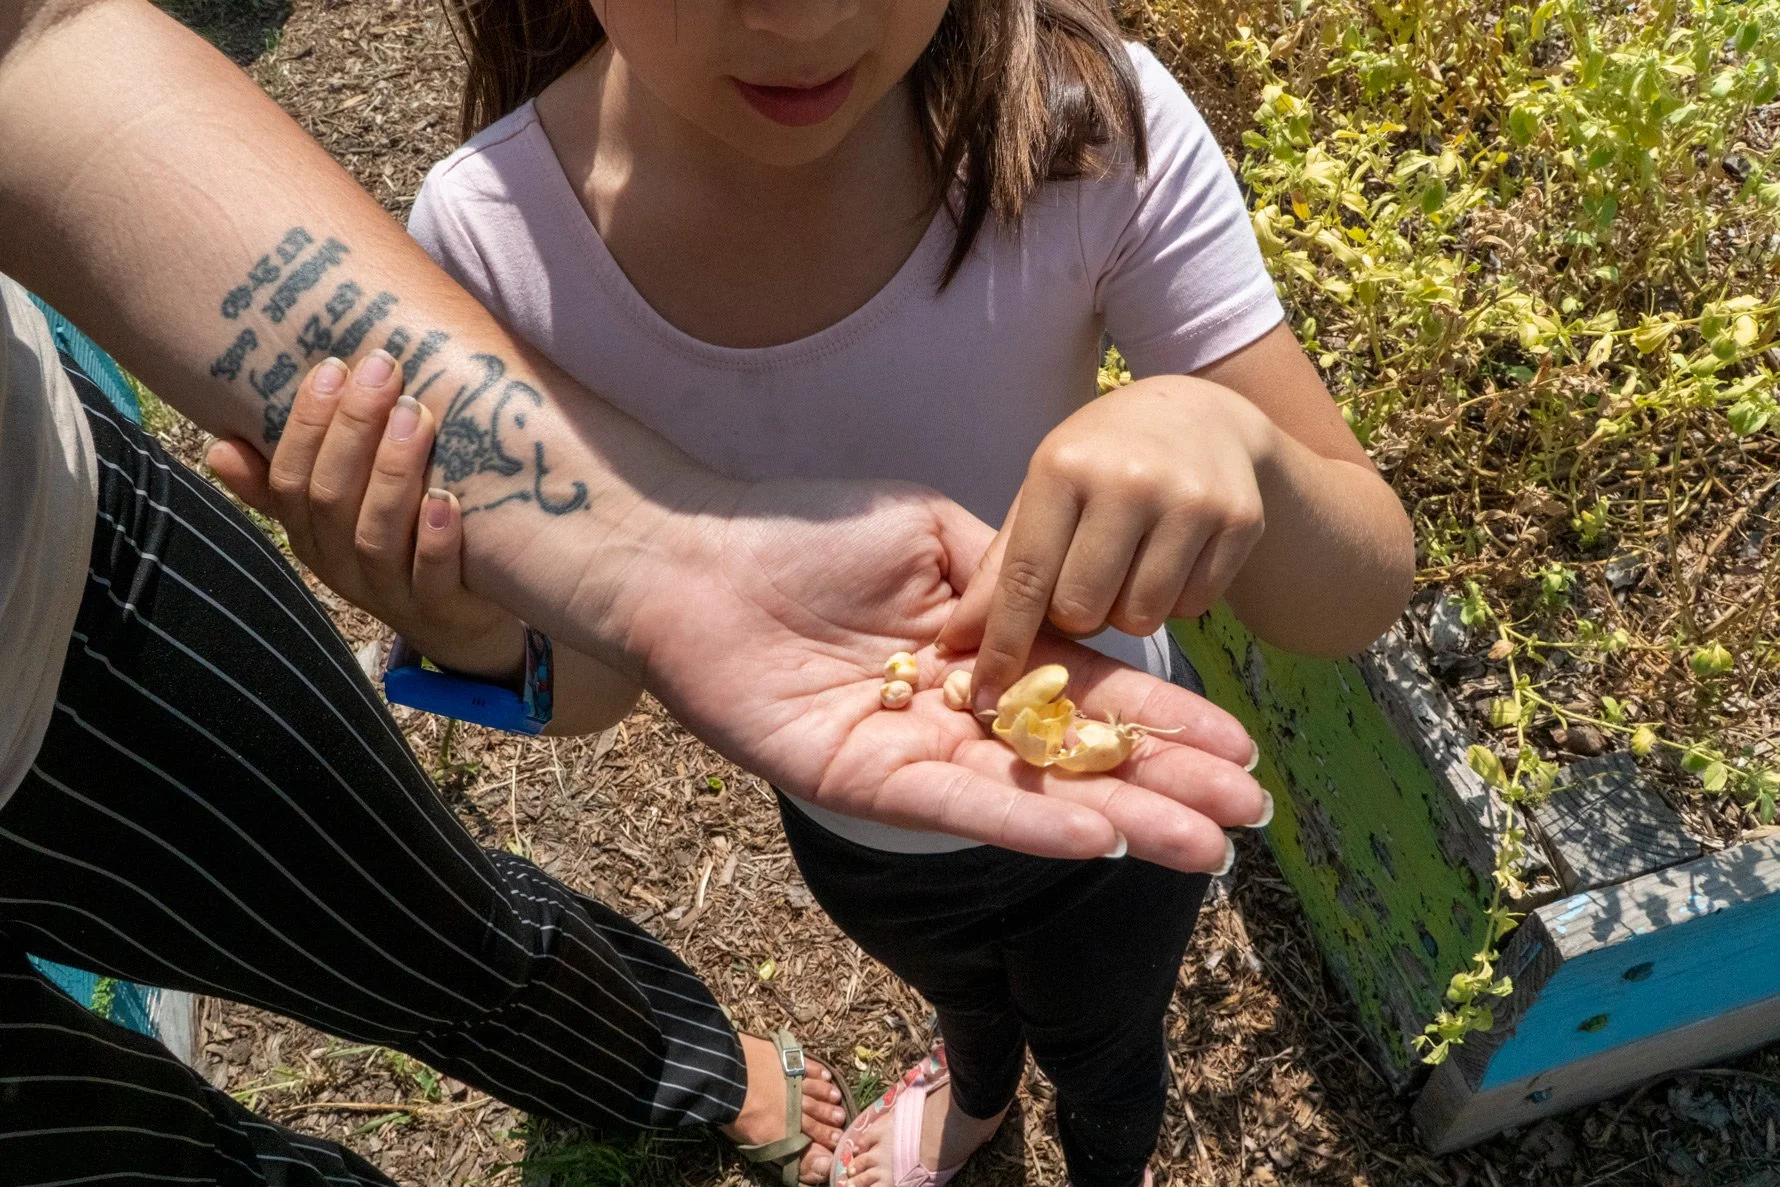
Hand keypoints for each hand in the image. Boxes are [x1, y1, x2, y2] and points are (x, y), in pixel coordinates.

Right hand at [207, 351, 524, 680]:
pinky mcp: (442, 611)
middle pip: (331, 498)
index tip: (334, 367)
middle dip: (353, 429)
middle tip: (383, 371)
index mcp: (310, 535)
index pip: (290, 479)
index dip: (306, 424)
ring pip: (376, 535)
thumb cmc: (400, 548)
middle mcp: (342, 566)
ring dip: (394, 471)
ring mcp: (391, 593)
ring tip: (416, 416)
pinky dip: (436, 538)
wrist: (463, 620)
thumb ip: (286, 483)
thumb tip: (220, 450)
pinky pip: (431, 577)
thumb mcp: (338, 516)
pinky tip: (447, 499)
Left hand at [619, 478, 1269, 871]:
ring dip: (1121, 820)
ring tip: (1203, 848)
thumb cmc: (807, 529)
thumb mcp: (934, 533)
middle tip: (1247, 823)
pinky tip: (1097, 833)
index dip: (1164, 723)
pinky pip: (956, 805)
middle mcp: (960, 713)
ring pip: (1031, 794)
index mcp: (984, 652)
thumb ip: (1014, 580)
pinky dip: (1025, 819)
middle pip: (1078, 758)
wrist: (698, 558)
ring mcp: (914, 754)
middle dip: (1166, 788)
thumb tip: (1079, 617)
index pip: (1092, 693)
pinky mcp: (864, 782)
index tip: (1240, 749)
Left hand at [937, 376, 1277, 707]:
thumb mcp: (1044, 491)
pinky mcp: (1240, 523)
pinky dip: (1173, 600)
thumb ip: (1002, 566)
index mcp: (1065, 467)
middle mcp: (1129, 481)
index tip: (983, 692)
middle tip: (1083, 580)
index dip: (1004, 642)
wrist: (1202, 415)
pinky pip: (1191, 608)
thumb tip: (958, 641)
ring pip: (1141, 619)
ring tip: (1128, 564)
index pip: (1027, 577)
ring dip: (1126, 611)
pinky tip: (1170, 556)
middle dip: (1075, 614)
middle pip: (1084, 610)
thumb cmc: (1101, 459)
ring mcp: (1191, 501)